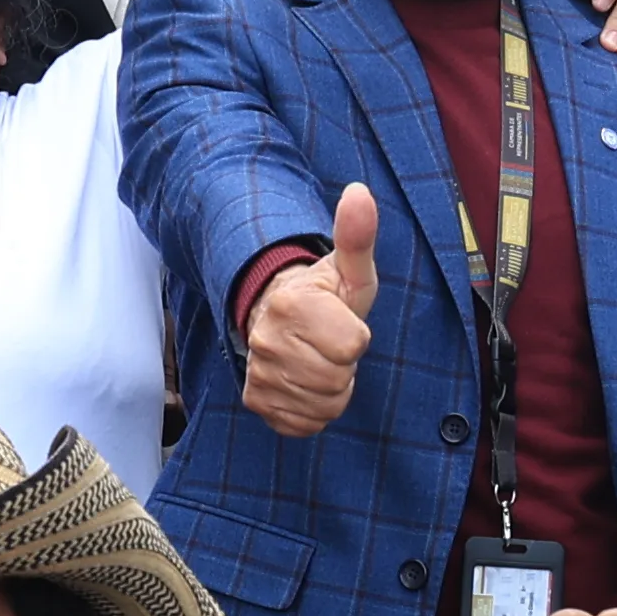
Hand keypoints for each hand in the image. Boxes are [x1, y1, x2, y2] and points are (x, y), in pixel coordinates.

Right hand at [236, 186, 379, 434]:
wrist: (276, 316)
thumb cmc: (323, 296)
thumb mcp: (348, 268)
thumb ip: (358, 235)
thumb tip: (359, 192)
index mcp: (292, 304)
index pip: (353, 345)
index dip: (356, 336)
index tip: (342, 322)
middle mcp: (266, 340)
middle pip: (337, 380)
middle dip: (344, 366)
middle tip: (330, 345)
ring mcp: (259, 374)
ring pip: (323, 405)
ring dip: (331, 389)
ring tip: (319, 361)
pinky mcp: (257, 401)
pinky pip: (304, 423)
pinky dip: (313, 410)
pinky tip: (306, 383)